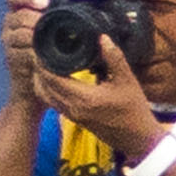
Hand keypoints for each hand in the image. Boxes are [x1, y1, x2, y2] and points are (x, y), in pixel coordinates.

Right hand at [0, 0, 49, 114]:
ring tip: (52, 40)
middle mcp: (10, 28)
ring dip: (36, 36)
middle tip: (51, 24)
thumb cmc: (56, 54)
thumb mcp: (60, 27)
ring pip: (18, 33)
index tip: (44, 3)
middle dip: (36, 19)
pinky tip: (47, 54)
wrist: (43, 89)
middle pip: (17, 15)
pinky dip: (36, 52)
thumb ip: (66, 6)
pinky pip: (22, 52)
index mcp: (21, 15)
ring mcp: (9, 45)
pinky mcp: (13, 61)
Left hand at [46, 36, 169, 154]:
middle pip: (42, 87)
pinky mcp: (72, 118)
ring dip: (40, 80)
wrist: (137, 137)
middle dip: (39, 69)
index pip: (52, 78)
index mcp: (82, 98)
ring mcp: (70, 114)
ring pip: (44, 96)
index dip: (43, 63)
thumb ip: (114, 58)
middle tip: (41, 52)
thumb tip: (102, 38)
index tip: (41, 49)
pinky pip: (52, 102)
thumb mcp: (127, 80)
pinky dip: (47, 89)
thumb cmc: (134, 109)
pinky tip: (54, 77)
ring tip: (45, 63)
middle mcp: (71, 107)